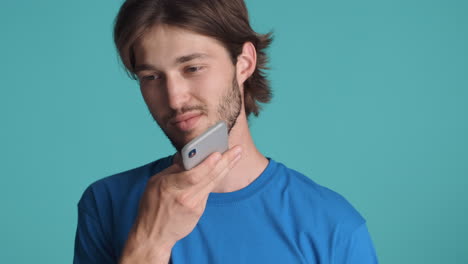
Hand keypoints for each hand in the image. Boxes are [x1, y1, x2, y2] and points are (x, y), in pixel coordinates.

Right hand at [119, 146, 241, 263]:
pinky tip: (226, 167)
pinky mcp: (199, 211)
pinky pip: (208, 191)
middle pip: (209, 177)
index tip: (218, 153)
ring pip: (213, 182)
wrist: (153, 235)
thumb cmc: (152, 206)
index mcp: (169, 187)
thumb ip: (172, 170)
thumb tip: (187, 156)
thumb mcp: (155, 183)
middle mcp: (184, 196)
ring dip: (226, 167)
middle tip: (238, 149)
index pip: (193, 175)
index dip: (207, 165)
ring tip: (237, 155)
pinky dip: (217, 177)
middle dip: (225, 161)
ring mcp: (193, 205)